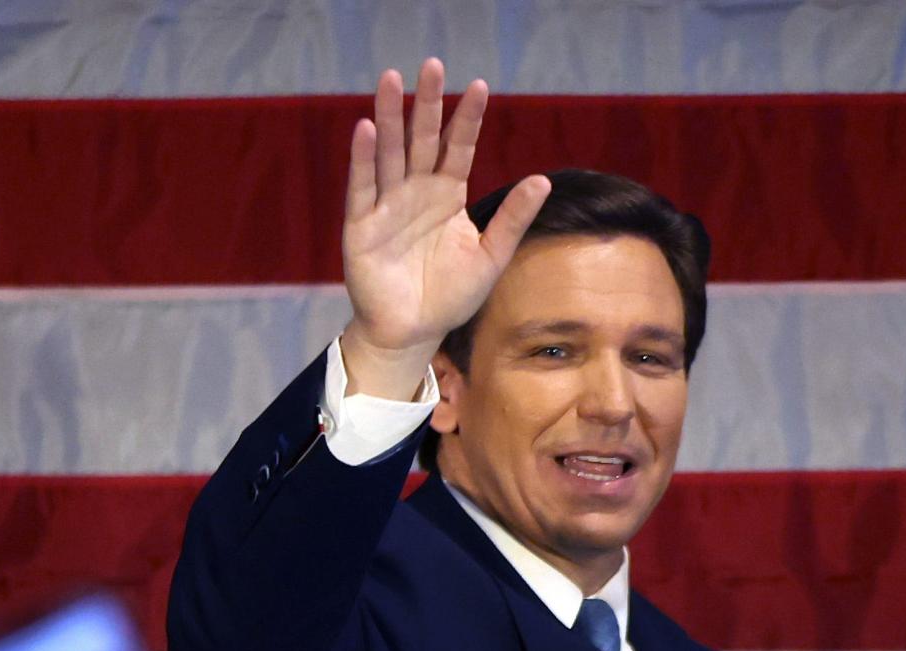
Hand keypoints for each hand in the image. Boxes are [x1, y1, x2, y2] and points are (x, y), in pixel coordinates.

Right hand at [341, 58, 549, 399]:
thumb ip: (512, 219)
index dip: (467, 119)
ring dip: (389, 116)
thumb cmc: (451, 295)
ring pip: (389, 152)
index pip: (458, 147)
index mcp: (447, 195)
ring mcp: (387, 205)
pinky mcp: (361, 225)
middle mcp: (416, 192)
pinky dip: (363, 158)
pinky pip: (362, 186)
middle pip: (420, 139)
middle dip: (426, 103)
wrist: (414, 331)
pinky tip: (366, 128)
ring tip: (391, 80)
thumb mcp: (490, 256)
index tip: (480, 86)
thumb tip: (544, 180)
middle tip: (431, 65)